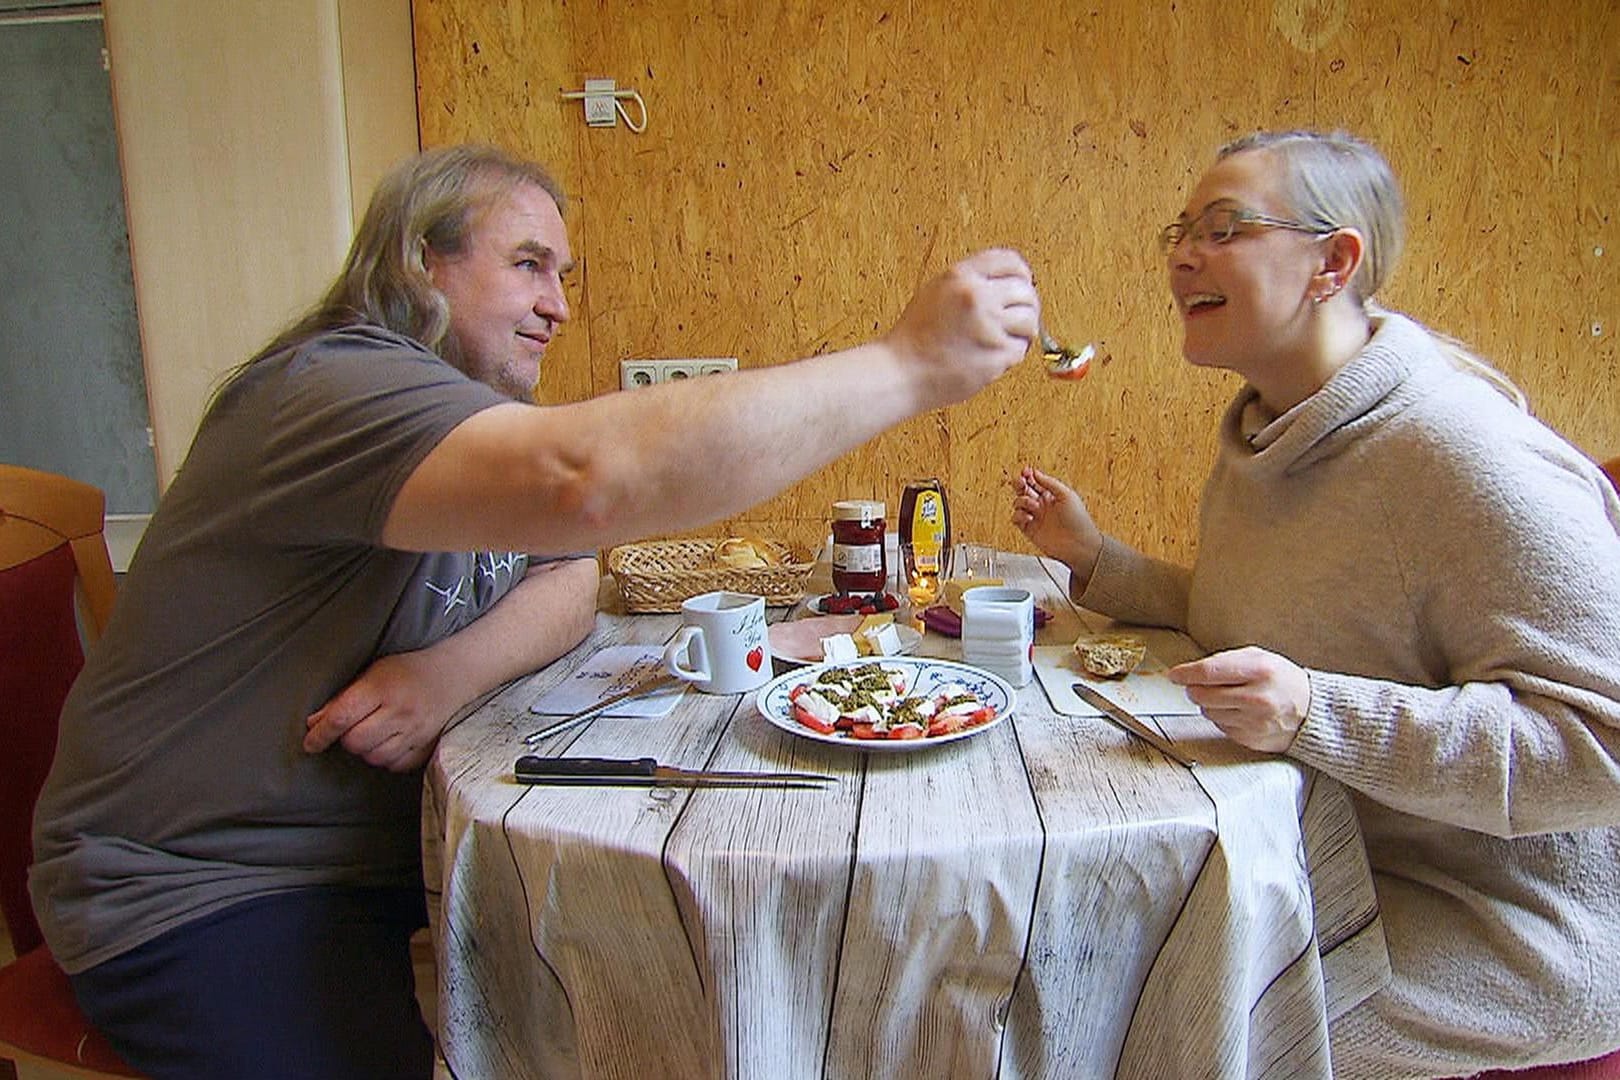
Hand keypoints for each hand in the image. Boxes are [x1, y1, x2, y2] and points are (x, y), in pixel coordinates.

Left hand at [303, 650, 461, 771]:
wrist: (452, 675)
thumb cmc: (407, 671)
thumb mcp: (372, 673)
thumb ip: (343, 698)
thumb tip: (315, 723)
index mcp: (382, 688)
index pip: (341, 718)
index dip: (320, 734)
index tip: (311, 742)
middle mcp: (400, 711)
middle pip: (355, 742)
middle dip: (346, 738)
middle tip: (352, 728)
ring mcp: (415, 731)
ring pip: (373, 757)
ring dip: (366, 749)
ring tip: (373, 733)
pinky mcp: (426, 746)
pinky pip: (394, 764)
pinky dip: (386, 758)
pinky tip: (389, 742)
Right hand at [883, 248, 1036, 404]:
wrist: (902, 372)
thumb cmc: (915, 338)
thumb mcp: (936, 292)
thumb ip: (969, 283)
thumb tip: (1006, 284)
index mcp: (961, 276)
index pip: (1010, 261)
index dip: (1021, 275)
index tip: (1022, 285)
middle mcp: (977, 296)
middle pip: (1025, 292)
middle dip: (1025, 307)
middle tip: (1016, 320)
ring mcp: (989, 325)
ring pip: (1029, 321)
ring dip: (1022, 332)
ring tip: (1004, 340)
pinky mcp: (996, 354)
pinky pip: (1020, 349)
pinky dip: (1011, 355)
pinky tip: (993, 357)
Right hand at [1010, 465, 1102, 581]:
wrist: (1079, 544)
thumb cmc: (1078, 521)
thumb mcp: (1066, 495)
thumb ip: (1049, 483)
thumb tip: (1036, 473)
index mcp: (1052, 495)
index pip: (1035, 482)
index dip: (1028, 475)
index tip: (1025, 471)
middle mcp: (1042, 505)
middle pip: (1024, 490)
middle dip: (1019, 484)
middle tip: (1020, 482)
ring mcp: (1035, 517)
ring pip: (1018, 503)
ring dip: (1023, 501)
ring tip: (1034, 506)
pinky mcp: (1029, 529)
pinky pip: (1017, 518)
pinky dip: (1019, 515)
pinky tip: (1028, 517)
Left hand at [1167, 645, 1311, 752]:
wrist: (1312, 711)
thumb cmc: (1281, 680)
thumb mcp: (1259, 658)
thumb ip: (1225, 662)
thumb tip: (1190, 672)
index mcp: (1259, 670)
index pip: (1209, 672)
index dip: (1186, 673)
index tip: (1174, 675)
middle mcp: (1257, 697)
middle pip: (1202, 695)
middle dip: (1194, 689)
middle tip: (1201, 685)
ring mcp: (1254, 721)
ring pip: (1208, 712)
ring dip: (1209, 704)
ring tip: (1229, 697)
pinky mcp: (1251, 738)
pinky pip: (1220, 726)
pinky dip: (1222, 718)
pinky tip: (1238, 711)